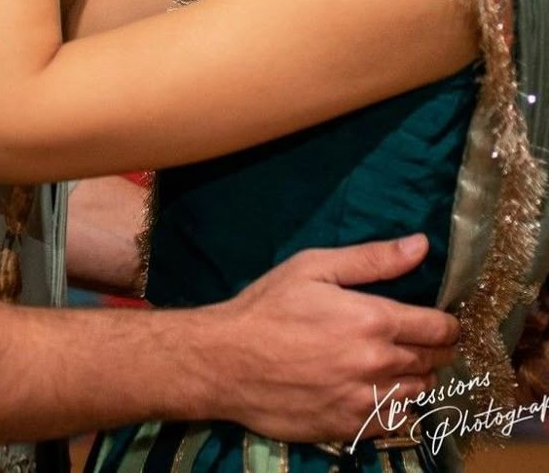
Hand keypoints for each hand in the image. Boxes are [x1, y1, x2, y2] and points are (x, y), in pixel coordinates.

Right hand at [206, 235, 458, 444]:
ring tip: (401, 364)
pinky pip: (393, 421)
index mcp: (373, 320)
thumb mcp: (315, 267)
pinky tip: (378, 390)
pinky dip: (395, 406)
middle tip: (424, 340)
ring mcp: (364, 401)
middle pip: (431, 361)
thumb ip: (373, 259)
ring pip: (417, 393)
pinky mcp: (350, 429)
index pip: (436, 328)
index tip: (446, 322)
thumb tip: (421, 245)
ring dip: (418, 377)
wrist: (227, 362)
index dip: (448, 324)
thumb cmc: (269, 306)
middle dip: (435, 349)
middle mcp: (377, 365)